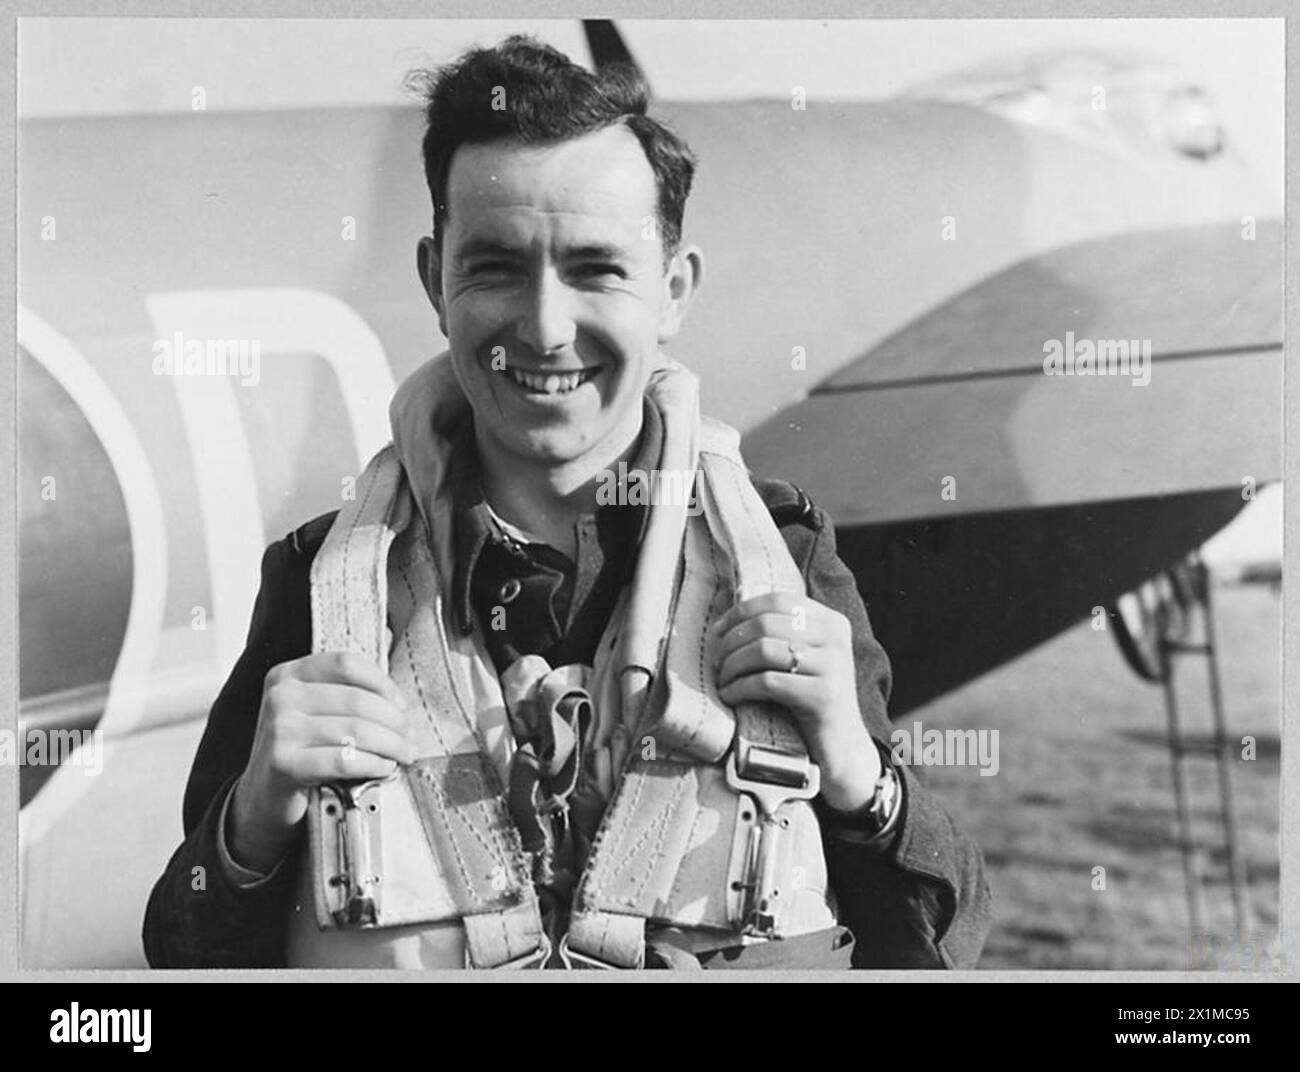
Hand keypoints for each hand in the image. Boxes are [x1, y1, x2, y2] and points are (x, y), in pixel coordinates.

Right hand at [229, 652, 416, 872]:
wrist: (262, 799)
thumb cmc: (300, 752)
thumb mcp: (314, 713)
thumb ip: (346, 695)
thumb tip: (400, 701)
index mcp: (288, 675)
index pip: (346, 664)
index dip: (382, 683)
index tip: (401, 705)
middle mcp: (280, 696)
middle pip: (357, 700)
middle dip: (394, 721)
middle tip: (409, 737)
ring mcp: (279, 729)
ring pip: (356, 730)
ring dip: (391, 744)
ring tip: (404, 754)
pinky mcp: (283, 764)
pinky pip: (345, 760)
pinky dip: (373, 764)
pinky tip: (385, 768)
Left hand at [711, 591, 880, 811]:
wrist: (842, 748)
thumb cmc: (810, 700)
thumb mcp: (801, 659)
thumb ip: (777, 634)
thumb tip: (724, 614)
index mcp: (831, 622)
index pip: (778, 600)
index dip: (741, 612)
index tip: (717, 631)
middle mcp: (836, 638)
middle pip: (766, 624)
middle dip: (732, 642)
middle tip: (718, 663)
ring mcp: (833, 666)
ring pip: (763, 650)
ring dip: (733, 666)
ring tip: (724, 681)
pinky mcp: (823, 696)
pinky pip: (767, 682)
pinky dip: (740, 688)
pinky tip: (731, 697)